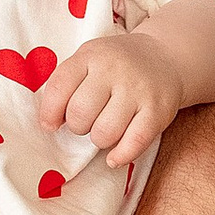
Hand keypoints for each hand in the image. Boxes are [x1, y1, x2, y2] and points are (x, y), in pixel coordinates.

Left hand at [36, 34, 185, 168]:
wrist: (165, 57)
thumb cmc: (116, 66)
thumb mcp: (88, 60)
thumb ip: (66, 85)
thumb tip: (49, 124)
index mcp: (90, 56)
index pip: (59, 88)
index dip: (49, 113)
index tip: (51, 124)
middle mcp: (113, 70)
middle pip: (79, 114)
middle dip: (78, 126)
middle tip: (88, 122)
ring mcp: (137, 90)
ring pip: (104, 133)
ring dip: (99, 140)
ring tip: (105, 130)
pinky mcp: (158, 110)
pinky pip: (134, 143)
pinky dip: (120, 156)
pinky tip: (114, 157)